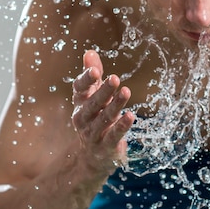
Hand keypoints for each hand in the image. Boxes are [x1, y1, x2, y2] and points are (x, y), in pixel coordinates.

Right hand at [71, 50, 133, 172]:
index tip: (94, 70)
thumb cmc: (96, 117)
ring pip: (104, 118)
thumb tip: (89, 52)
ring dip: (115, 105)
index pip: (79, 89)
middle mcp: (83, 118)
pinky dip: (122, 126)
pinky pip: (113, 135)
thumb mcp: (93, 96)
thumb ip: (93, 75)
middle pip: (92, 103)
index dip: (86, 80)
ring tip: (126, 92)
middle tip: (115, 78)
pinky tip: (130, 116)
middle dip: (103, 91)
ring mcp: (93, 134)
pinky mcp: (106, 147)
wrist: (93, 156)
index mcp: (80, 103)